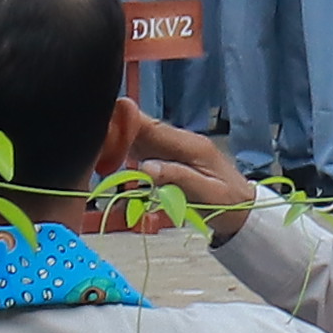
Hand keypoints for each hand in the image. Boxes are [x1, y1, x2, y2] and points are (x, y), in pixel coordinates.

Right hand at [103, 103, 254, 233]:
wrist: (242, 209)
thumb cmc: (229, 202)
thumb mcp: (208, 193)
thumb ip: (178, 177)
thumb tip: (146, 167)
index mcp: (190, 145)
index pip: (153, 126)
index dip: (126, 123)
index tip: (102, 129)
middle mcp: (179, 141)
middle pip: (141, 127)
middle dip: (115, 130)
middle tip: (90, 142)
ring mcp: (172, 149)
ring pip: (137, 137)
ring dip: (116, 141)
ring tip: (93, 151)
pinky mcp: (167, 158)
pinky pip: (141, 150)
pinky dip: (123, 153)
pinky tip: (107, 160)